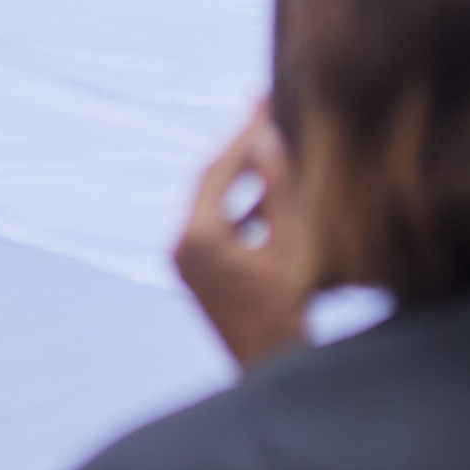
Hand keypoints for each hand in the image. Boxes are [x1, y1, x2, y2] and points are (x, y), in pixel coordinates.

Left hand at [172, 106, 307, 368]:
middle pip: (211, 181)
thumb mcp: (289, 244)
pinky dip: (240, 207)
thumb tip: (266, 135)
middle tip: (264, 111)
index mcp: (196, 237)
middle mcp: (181, 245)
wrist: (275, 368)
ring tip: (270, 142)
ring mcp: (185, 260)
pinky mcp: (196, 271)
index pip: (217, 170)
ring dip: (242, 176)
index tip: (262, 101)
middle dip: (240, 149)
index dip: (242, 134)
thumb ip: (275, 189)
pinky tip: (268, 191)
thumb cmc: (288, 311)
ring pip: (214, 201)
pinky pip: (216, 224)